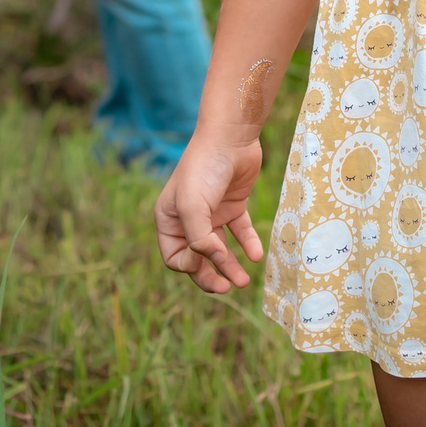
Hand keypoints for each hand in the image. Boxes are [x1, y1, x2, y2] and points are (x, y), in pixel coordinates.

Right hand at [155, 128, 265, 292]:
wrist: (232, 137)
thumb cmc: (205, 168)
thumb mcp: (193, 205)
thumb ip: (199, 238)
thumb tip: (214, 260)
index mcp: (169, 219)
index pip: (174, 257)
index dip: (189, 266)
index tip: (207, 259)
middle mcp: (188, 219)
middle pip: (196, 259)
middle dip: (210, 276)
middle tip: (227, 288)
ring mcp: (212, 213)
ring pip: (220, 250)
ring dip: (230, 267)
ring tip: (244, 282)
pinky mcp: (233, 206)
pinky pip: (240, 232)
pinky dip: (248, 245)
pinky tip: (255, 255)